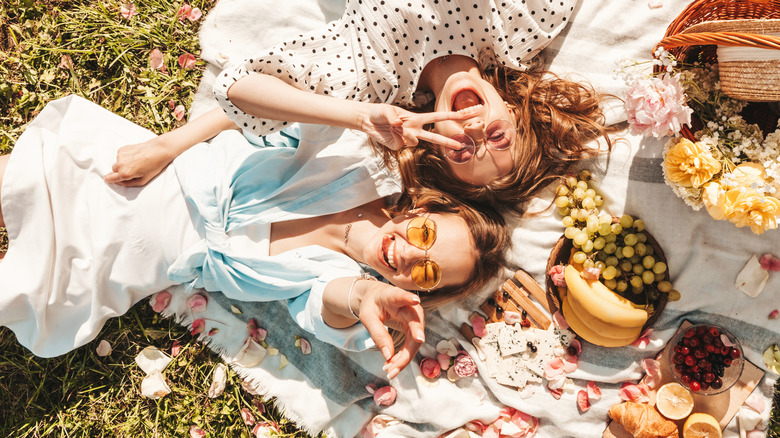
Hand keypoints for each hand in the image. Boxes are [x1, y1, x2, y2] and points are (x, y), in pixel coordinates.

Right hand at [104, 137, 173, 186]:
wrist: (159, 150)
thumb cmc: (154, 166)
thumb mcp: (143, 180)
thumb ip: (129, 184)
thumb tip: (119, 182)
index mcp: (125, 174)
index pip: (111, 178)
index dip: (109, 179)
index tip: (106, 179)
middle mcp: (120, 164)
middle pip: (114, 170)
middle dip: (120, 171)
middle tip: (133, 170)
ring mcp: (120, 155)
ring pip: (117, 162)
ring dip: (123, 163)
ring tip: (136, 162)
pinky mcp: (123, 148)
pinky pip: (120, 155)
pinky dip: (125, 157)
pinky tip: (135, 156)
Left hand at [358, 104, 476, 150]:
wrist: (367, 121)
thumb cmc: (379, 112)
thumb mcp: (387, 111)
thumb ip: (394, 118)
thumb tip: (400, 126)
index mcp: (416, 118)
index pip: (437, 117)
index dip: (452, 115)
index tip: (466, 114)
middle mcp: (414, 129)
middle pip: (434, 137)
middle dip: (447, 141)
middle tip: (461, 145)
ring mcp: (407, 139)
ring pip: (415, 141)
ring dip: (406, 133)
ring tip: (393, 127)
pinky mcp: (399, 146)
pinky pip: (402, 144)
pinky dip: (396, 138)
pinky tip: (389, 133)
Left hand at [358, 282, 424, 378]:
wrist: (376, 299)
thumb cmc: (372, 305)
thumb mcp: (367, 317)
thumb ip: (377, 334)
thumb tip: (388, 355)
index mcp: (392, 296)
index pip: (401, 296)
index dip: (408, 298)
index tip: (415, 300)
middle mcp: (408, 305)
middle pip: (414, 324)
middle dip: (409, 347)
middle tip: (395, 365)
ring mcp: (414, 317)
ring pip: (415, 340)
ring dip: (404, 357)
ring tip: (390, 370)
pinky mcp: (414, 328)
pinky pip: (411, 344)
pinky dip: (402, 356)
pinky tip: (392, 365)